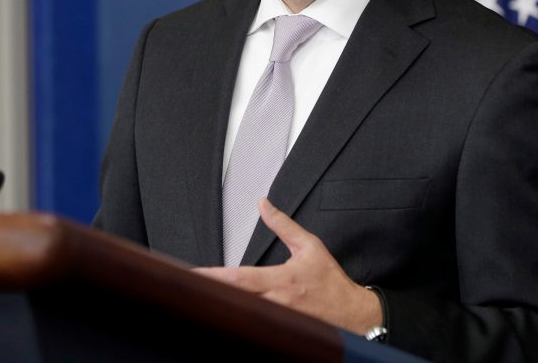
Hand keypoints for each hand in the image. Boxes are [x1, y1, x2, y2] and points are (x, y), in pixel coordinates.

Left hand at [194, 198, 381, 334]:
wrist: (352, 314)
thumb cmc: (330, 281)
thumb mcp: (309, 246)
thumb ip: (283, 225)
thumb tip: (264, 205)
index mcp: (281, 279)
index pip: (240, 278)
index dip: (213, 277)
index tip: (192, 275)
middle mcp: (276, 303)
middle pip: (233, 301)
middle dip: (209, 295)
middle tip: (184, 289)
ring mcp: (276, 321)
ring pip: (241, 316)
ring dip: (221, 308)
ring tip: (197, 301)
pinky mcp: (279, 332)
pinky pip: (253, 327)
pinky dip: (237, 321)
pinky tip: (223, 316)